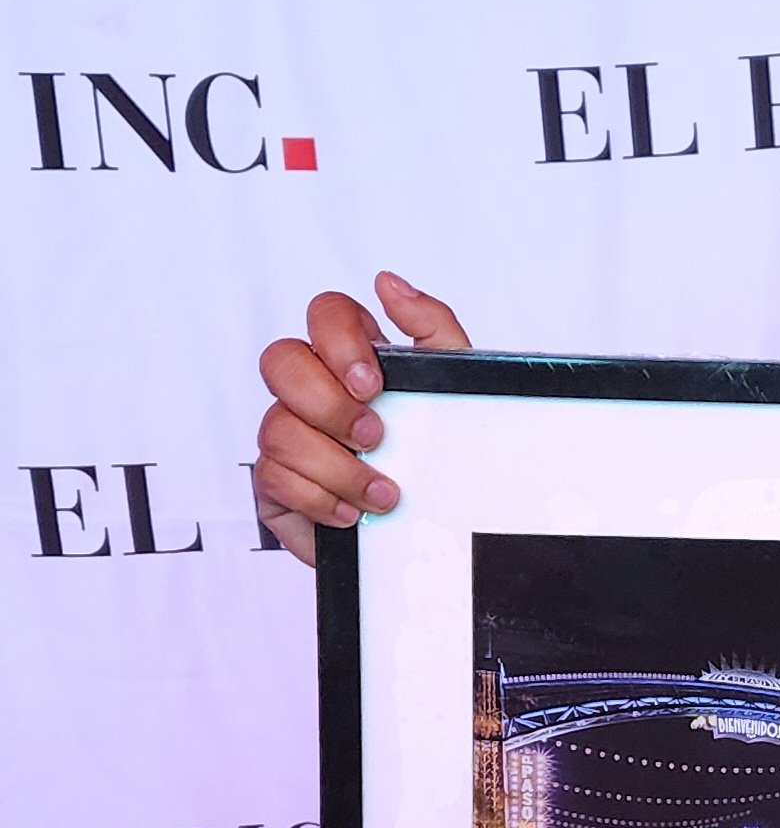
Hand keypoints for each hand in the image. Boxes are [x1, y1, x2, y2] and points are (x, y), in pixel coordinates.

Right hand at [253, 269, 469, 563]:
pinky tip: (354, 516)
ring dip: (338, 468)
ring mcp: (290, 436)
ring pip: (279, 429)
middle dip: (329, 405)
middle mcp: (314, 391)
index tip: (372, 384)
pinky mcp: (277, 486)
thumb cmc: (444, 461)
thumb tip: (388, 283)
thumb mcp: (456, 391)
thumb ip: (433, 329)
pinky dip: (322, 501)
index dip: (340, 341)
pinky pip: (275, 479)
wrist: (436, 544)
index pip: (325, 314)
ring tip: (384, 494)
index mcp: (355, 359)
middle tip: (375, 438)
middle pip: (281, 361)